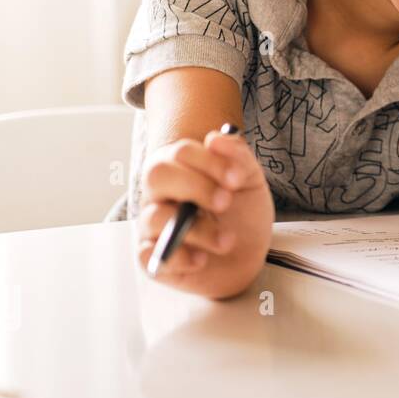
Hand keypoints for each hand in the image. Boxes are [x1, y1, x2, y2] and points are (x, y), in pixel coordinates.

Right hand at [135, 128, 275, 297]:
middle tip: (226, 202)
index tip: (236, 179)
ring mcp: (152, 226)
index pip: (180, 152)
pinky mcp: (153, 259)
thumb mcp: (250, 182)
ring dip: (198, 229)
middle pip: (157, 174)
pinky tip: (202, 259)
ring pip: (155, 217)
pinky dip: (179, 258)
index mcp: (181, 168)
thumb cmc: (243, 215)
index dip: (209, 162)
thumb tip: (215, 139)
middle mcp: (160, 193)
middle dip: (195, 186)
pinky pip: (148, 256)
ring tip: (227, 240)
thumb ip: (238, 157)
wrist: (249, 256)